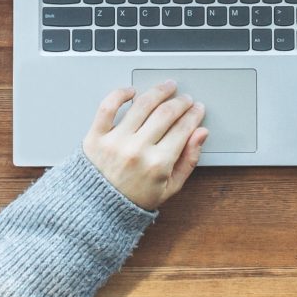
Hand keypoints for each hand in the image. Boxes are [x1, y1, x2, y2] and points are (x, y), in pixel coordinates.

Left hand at [81, 80, 207, 210]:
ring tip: (167, 87)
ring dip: (158, 92)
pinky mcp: (96, 137)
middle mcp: (137, 150)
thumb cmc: (134, 199)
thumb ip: (189, 160)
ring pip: (142, 105)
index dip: (194, 115)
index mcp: (158, 164)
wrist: (98, 209)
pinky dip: (120, 94)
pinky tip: (131, 91)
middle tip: (185, 99)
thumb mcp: (170, 187)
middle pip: (166, 114)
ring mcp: (115, 141)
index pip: (182, 129)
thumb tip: (200, 134)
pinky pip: (107, 107)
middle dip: (181, 102)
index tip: (197, 109)